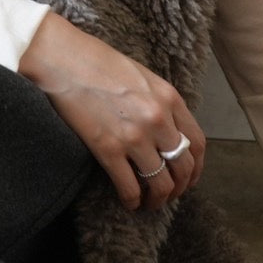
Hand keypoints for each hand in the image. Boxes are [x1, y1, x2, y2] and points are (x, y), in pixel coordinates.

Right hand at [19, 11, 204, 211]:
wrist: (64, 59)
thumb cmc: (100, 63)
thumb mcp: (143, 77)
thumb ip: (161, 103)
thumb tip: (169, 131)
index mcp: (169, 98)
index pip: (197, 143)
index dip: (196, 168)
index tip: (189, 179)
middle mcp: (158, 119)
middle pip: (182, 168)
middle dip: (179, 188)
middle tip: (170, 195)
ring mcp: (134, 136)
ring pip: (160, 183)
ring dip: (158, 199)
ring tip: (150, 203)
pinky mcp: (108, 149)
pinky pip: (129, 187)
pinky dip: (132, 201)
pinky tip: (129, 203)